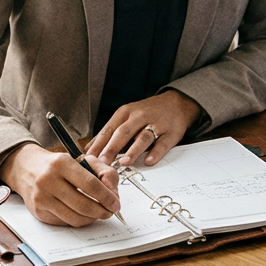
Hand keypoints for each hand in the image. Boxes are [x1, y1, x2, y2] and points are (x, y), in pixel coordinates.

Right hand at [0, 143, 121, 226]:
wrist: (27, 169)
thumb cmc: (59, 165)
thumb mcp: (83, 160)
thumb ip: (104, 172)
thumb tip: (113, 193)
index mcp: (62, 163)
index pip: (90, 184)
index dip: (107, 197)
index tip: (116, 204)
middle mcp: (48, 180)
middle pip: (83, 205)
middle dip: (102, 212)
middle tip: (110, 212)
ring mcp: (42, 198)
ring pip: (75, 218)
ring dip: (92, 218)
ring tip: (97, 212)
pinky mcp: (39, 212)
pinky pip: (65, 222)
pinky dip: (78, 220)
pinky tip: (82, 213)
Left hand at [86, 90, 201, 166]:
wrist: (177, 103)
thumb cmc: (148, 112)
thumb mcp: (126, 116)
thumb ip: (109, 133)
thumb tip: (89, 148)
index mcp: (125, 113)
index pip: (109, 129)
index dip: (98, 144)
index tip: (89, 157)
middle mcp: (140, 116)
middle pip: (123, 132)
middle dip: (112, 148)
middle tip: (102, 162)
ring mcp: (157, 124)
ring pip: (143, 137)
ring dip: (133, 150)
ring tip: (124, 162)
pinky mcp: (171, 132)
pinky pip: (163, 143)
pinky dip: (156, 153)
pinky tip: (149, 161)